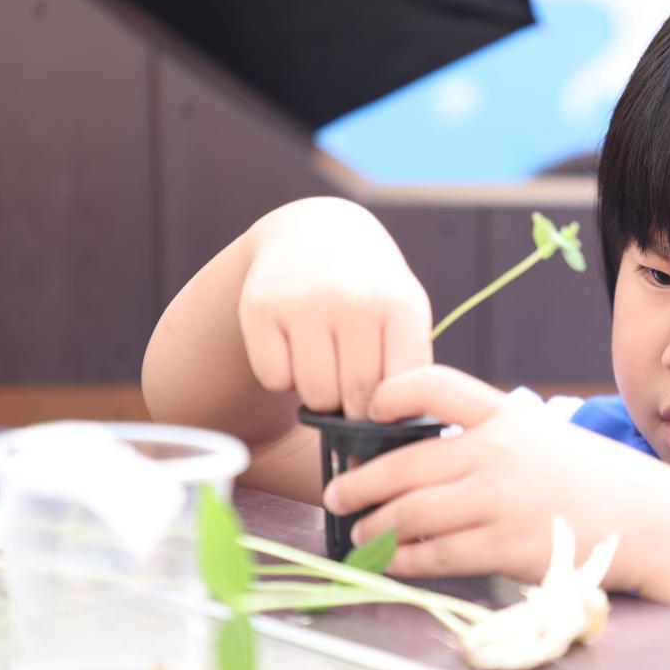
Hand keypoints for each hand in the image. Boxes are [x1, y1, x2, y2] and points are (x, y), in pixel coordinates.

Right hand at [238, 198, 432, 418]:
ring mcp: (305, 303)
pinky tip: (294, 346)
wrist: (316, 232)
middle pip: (357, 398)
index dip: (390, 409)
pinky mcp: (260, 308)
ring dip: (320, 394)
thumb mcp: (404, 313)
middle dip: (355, 407)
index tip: (383, 407)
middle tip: (352, 386)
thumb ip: (409, 370)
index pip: (400, 390)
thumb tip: (395, 438)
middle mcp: (354, 300)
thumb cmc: (371, 290)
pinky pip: (274, 378)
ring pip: (315, 395)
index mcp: (401, 306)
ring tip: (326, 362)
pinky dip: (282, 376)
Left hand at [321, 366, 669, 589]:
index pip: (435, 385)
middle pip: (404, 463)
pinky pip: (436, 554)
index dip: (391, 392)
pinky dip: (405, 560)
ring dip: (374, 526)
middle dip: (359, 482)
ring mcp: (501, 500)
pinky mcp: (506, 546)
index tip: (366, 410)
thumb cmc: (593, 478)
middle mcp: (498, 451)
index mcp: (506, 415)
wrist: (648, 519)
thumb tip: (421, 457)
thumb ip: (490, 438)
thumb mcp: (543, 436)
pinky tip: (393, 561)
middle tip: (337, 494)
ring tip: (359, 531)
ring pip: (411, 513)